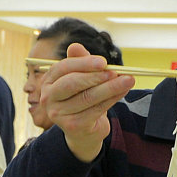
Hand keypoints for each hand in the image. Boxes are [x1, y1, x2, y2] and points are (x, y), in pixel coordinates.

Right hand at [41, 43, 133, 162]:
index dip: (84, 63)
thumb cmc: (82, 98)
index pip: (64, 68)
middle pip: (72, 83)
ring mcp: (59, 114)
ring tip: (128, 80)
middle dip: (96, 76)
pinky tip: (123, 92)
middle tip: (115, 72)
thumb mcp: (82, 79)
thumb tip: (75, 46)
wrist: (83, 130)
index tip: (104, 62)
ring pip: (88, 97)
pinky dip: (112, 99)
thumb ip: (80, 63)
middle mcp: (48, 98)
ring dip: (110, 88)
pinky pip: (96, 110)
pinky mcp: (72, 126)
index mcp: (48, 81)